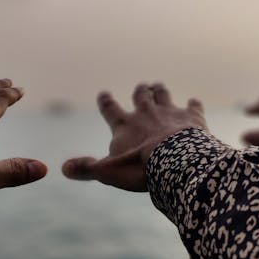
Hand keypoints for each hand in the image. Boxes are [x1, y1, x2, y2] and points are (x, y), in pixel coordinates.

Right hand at [62, 83, 207, 190]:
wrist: (177, 162)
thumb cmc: (140, 168)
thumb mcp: (108, 172)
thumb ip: (87, 168)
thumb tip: (64, 168)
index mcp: (124, 125)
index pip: (110, 109)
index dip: (106, 101)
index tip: (104, 94)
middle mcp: (146, 113)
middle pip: (141, 95)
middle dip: (140, 91)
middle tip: (142, 87)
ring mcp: (169, 112)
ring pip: (163, 94)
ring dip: (160, 91)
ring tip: (159, 86)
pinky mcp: (191, 117)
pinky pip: (193, 106)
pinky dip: (193, 104)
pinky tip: (194, 103)